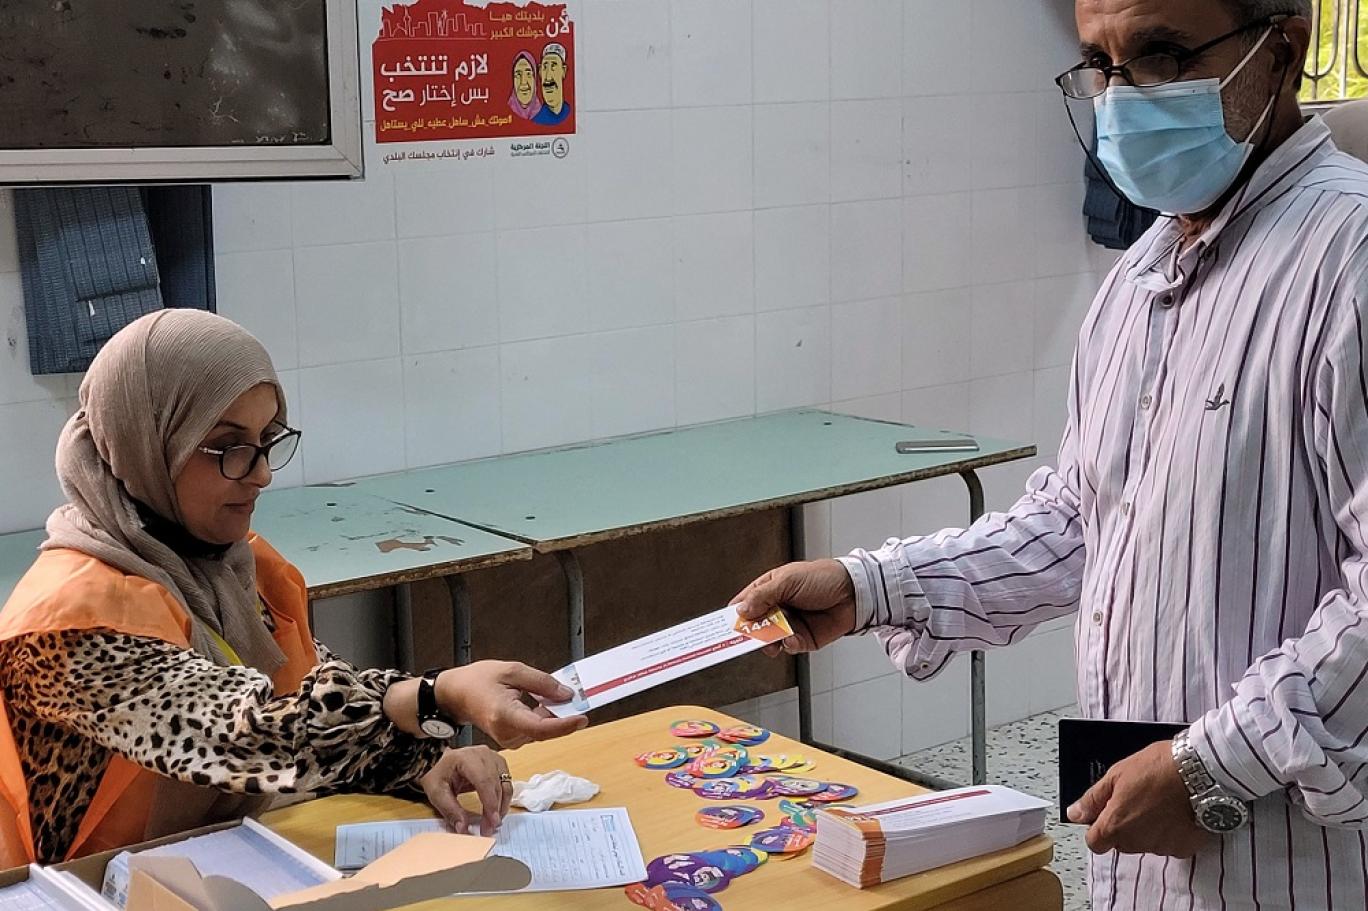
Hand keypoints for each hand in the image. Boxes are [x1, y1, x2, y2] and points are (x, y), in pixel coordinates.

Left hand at [419, 746, 511, 835]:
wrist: (438, 761)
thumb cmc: (437, 774)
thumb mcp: (436, 792)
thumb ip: (450, 810)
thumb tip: (463, 828)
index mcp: (466, 758)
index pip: (484, 781)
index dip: (490, 803)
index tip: (491, 822)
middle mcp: (483, 754)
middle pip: (496, 784)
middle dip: (495, 809)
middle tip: (489, 828)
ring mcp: (493, 757)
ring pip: (505, 784)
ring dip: (502, 805)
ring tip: (493, 822)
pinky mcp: (498, 763)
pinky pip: (506, 783)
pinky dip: (503, 799)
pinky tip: (496, 811)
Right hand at [437, 661, 587, 747]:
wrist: (455, 694)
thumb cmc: (478, 680)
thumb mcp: (512, 670)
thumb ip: (541, 682)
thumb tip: (566, 694)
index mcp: (504, 715)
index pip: (540, 728)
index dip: (564, 725)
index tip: (582, 717)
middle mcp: (506, 733)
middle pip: (545, 730)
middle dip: (564, 714)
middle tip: (578, 697)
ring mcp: (508, 739)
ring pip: (542, 730)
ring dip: (554, 714)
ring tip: (556, 693)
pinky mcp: (511, 739)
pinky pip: (535, 729)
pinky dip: (544, 716)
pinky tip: (544, 701)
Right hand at [731, 560, 856, 655]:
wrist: (854, 592)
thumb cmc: (822, 577)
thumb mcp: (787, 581)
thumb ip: (763, 596)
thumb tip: (742, 610)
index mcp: (770, 589)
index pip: (745, 602)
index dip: (734, 614)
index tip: (723, 626)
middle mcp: (778, 608)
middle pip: (755, 625)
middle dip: (751, 632)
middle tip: (747, 638)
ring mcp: (790, 624)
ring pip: (770, 639)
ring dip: (770, 641)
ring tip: (774, 640)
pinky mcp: (804, 638)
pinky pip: (789, 647)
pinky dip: (789, 645)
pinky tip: (792, 638)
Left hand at [1067, 741, 1209, 856]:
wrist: (1201, 771)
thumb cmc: (1158, 768)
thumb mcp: (1117, 775)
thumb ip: (1093, 799)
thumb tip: (1075, 813)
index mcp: (1115, 825)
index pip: (1095, 843)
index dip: (1097, 829)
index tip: (1105, 814)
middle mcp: (1136, 842)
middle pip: (1121, 843)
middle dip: (1124, 826)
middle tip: (1136, 800)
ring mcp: (1161, 847)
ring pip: (1146, 843)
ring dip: (1148, 829)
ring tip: (1159, 803)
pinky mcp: (1184, 848)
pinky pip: (1170, 844)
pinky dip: (1170, 833)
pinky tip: (1175, 812)